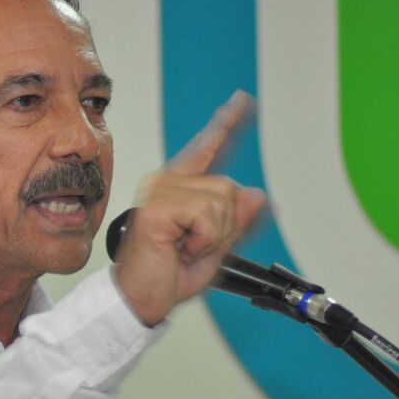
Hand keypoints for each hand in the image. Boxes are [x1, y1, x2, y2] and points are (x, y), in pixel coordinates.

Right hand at [113, 90, 265, 324]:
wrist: (141, 297)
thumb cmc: (167, 275)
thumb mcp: (215, 248)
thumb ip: (236, 221)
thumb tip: (257, 196)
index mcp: (178, 187)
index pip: (207, 148)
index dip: (226, 123)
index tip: (242, 100)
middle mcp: (166, 182)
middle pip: (227, 187)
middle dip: (225, 224)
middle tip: (196, 246)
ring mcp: (159, 191)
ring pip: (220, 200)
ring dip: (213, 234)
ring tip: (186, 248)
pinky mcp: (157, 206)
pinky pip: (205, 213)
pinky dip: (204, 238)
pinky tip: (181, 247)